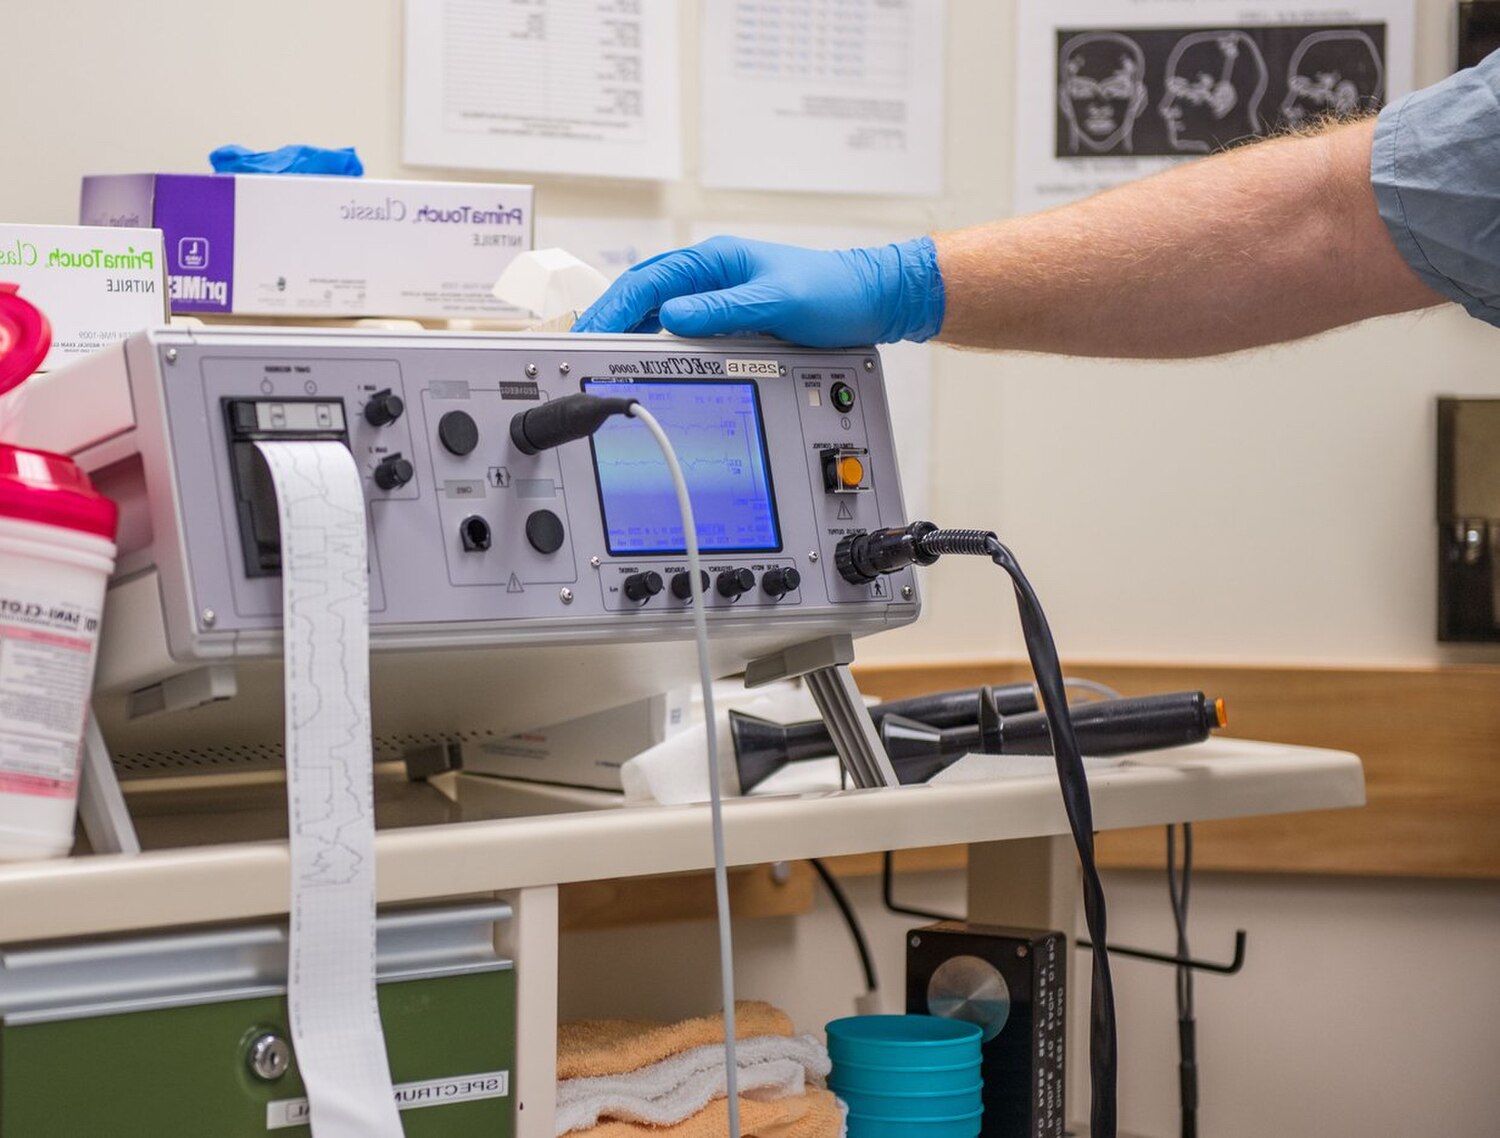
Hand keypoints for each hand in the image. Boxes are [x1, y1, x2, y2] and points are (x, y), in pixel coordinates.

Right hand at [572, 235, 945, 347]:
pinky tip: (643, 356)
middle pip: (642, 294)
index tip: (588, 331)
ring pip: (656, 310)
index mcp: (715, 261)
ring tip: (599, 355)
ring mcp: (717, 294)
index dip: (612, 308)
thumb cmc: (832, 293)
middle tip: (577, 348)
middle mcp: (711, 274)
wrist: (871, 300)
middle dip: (607, 318)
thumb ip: (723, 310)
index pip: (647, 282)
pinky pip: (678, 326)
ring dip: (627, 329)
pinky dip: (654, 339)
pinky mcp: (727, 315)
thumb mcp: (777, 303)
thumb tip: (671, 316)